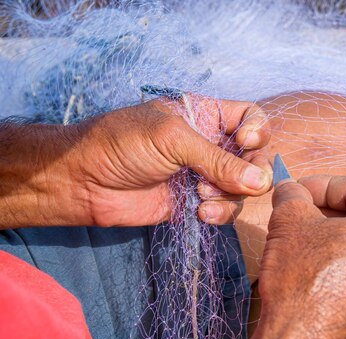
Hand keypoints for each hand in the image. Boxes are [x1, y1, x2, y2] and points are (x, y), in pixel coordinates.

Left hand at [69, 95, 271, 226]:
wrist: (84, 182)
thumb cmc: (123, 144)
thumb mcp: (173, 139)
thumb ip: (218, 160)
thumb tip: (260, 182)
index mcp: (206, 115)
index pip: (250, 117)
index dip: (258, 130)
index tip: (246, 143)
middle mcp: (210, 144)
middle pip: (254, 156)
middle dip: (250, 171)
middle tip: (240, 183)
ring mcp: (204, 175)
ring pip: (243, 187)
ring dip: (230, 195)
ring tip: (202, 196)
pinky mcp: (196, 203)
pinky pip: (225, 209)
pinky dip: (220, 213)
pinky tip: (202, 213)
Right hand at [194, 175, 345, 338]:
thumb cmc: (302, 283)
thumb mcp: (290, 222)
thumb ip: (293, 194)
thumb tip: (291, 190)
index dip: (321, 185)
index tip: (296, 192)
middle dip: (331, 215)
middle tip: (299, 217)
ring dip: (340, 243)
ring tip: (307, 247)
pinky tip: (318, 279)